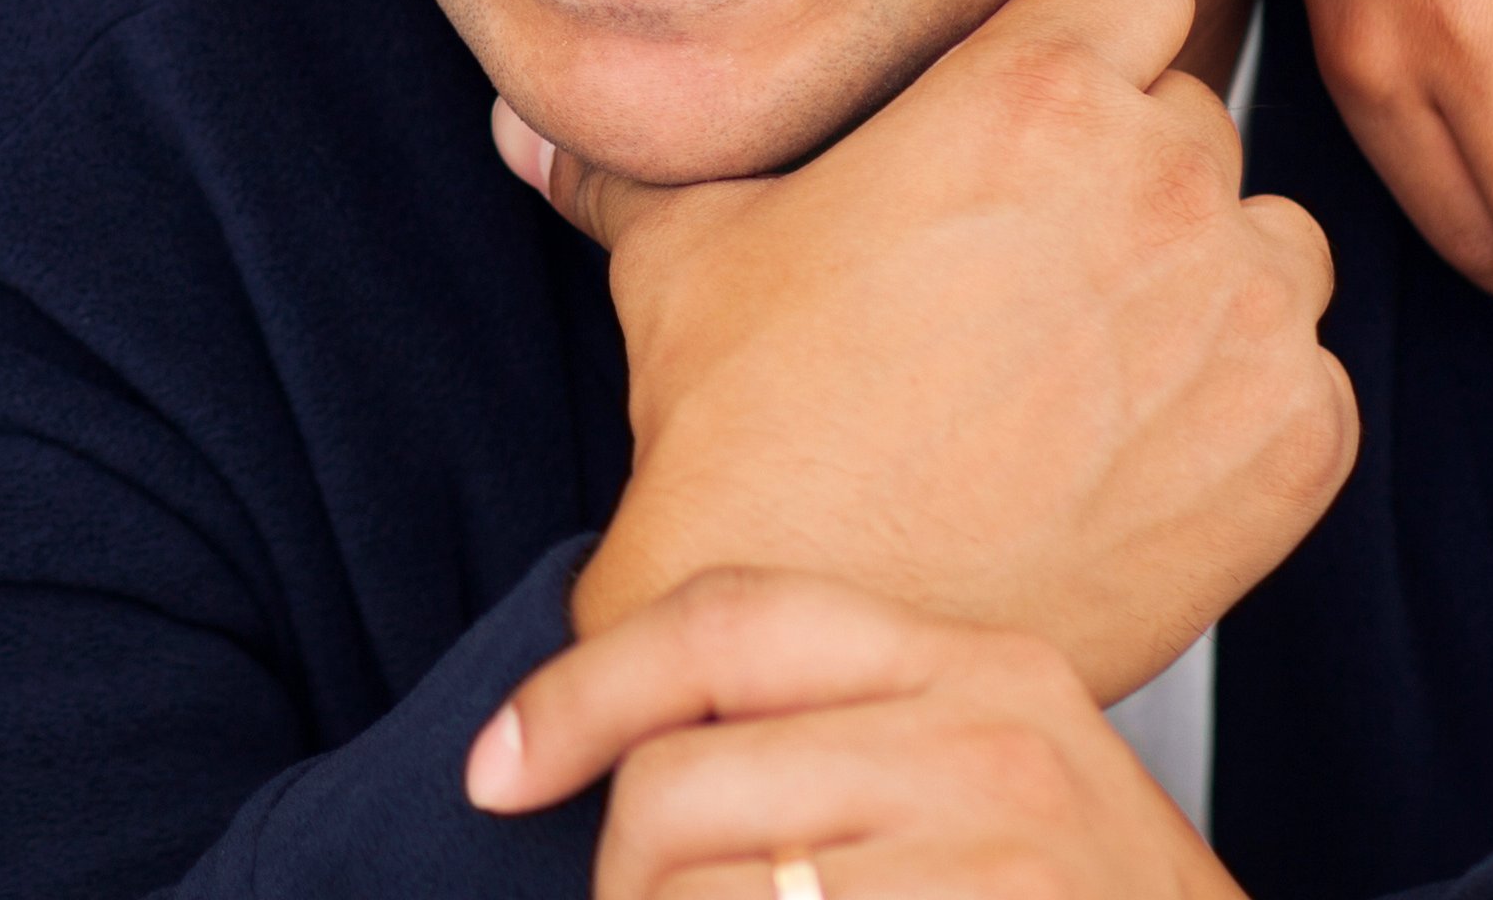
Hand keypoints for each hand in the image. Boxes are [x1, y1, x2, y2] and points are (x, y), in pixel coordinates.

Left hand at [467, 568, 1235, 899]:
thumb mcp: (992, 786)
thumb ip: (842, 736)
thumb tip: (622, 755)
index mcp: (982, 668)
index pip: (727, 620)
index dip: (580, 690)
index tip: (500, 766)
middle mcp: (990, 743)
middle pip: (679, 779)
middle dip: (622, 878)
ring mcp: (990, 857)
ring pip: (693, 891)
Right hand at [508, 0, 1352, 698]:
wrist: (823, 619)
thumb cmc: (749, 434)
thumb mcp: (678, 260)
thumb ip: (630, 168)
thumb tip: (523, 128)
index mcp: (1029, 92)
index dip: (1089, 49)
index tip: (1050, 115)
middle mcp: (1158, 179)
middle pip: (1195, 122)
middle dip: (1135, 180)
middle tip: (1040, 273)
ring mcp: (1242, 311)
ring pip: (1271, 247)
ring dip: (1207, 290)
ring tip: (1093, 369)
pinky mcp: (1296, 436)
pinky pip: (1309, 382)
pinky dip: (1244, 417)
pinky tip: (1133, 458)